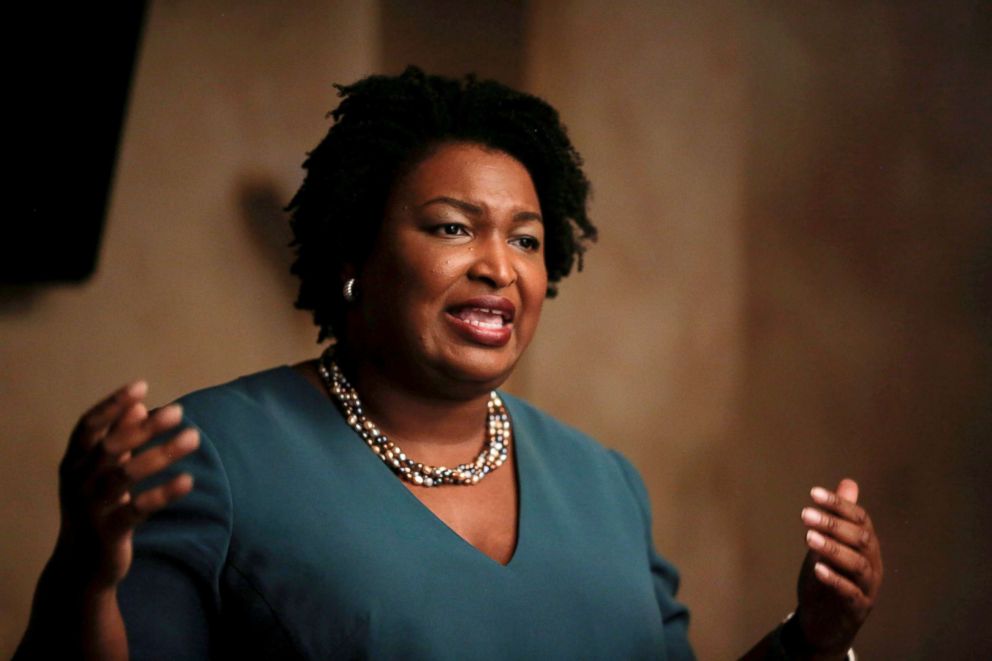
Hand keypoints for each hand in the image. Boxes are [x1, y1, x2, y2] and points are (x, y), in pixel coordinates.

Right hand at [55, 381, 198, 589]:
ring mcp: (91, 508)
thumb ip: (117, 439)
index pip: (88, 427)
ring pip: (124, 476)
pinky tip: (188, 480)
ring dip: (161, 454)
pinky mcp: (109, 532)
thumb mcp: (101, 473)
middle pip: (110, 448)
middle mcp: (77, 482)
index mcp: (73, 463)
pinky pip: (138, 509)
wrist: (81, 566)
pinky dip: (164, 493)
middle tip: (178, 411)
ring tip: (193, 437)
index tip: (141, 385)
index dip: (112, 405)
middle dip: (144, 428)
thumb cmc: (97, 508)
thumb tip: (138, 406)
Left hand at [795, 478, 882, 657]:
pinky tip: (816, 568)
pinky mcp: (857, 608)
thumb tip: (848, 483)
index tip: (813, 493)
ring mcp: (867, 587)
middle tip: (805, 514)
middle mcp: (872, 563)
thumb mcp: (831, 543)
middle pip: (859, 539)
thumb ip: (840, 517)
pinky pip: (850, 592)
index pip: (860, 518)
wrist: (826, 623)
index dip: (838, 504)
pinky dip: (834, 579)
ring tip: (807, 537)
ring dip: (832, 549)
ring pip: (857, 564)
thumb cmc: (830, 576)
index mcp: (867, 545)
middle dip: (832, 524)